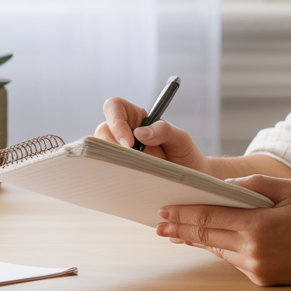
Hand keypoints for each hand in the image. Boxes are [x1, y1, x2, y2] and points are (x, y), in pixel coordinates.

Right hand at [94, 97, 209, 173]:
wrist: (190, 178)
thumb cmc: (185, 154)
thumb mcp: (180, 138)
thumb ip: (164, 130)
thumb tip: (140, 132)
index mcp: (136, 118)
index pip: (115, 107)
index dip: (116, 121)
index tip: (129, 142)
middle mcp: (123, 133)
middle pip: (102, 131)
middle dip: (112, 147)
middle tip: (130, 162)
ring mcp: (119, 153)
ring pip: (100, 152)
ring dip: (113, 163)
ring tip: (134, 174)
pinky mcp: (118, 171)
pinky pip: (106, 171)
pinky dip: (113, 176)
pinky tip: (127, 183)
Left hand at [157, 175, 290, 285]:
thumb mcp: (290, 189)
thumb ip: (256, 184)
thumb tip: (226, 186)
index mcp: (259, 226)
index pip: (210, 218)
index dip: (184, 213)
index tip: (165, 209)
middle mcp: (253, 250)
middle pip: (206, 237)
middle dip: (180, 228)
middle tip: (160, 223)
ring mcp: (256, 267)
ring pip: (217, 250)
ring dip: (194, 240)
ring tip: (174, 232)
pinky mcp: (260, 278)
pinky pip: (232, 259)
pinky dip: (218, 248)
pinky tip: (207, 241)